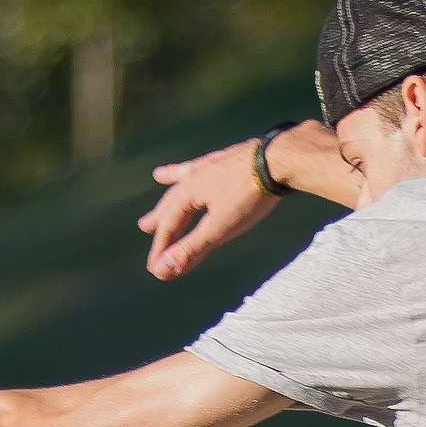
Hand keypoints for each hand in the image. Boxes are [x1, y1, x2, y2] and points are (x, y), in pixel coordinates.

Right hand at [137, 137, 280, 280]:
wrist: (281, 159)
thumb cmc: (249, 195)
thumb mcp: (218, 228)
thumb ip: (190, 249)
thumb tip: (161, 271)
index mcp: (188, 192)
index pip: (169, 226)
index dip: (161, 249)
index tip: (156, 268)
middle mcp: (196, 175)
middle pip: (173, 200)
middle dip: (160, 217)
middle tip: (144, 225)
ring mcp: (214, 163)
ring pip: (188, 175)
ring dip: (172, 180)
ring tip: (160, 175)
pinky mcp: (233, 156)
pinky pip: (210, 161)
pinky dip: (202, 164)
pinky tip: (207, 161)